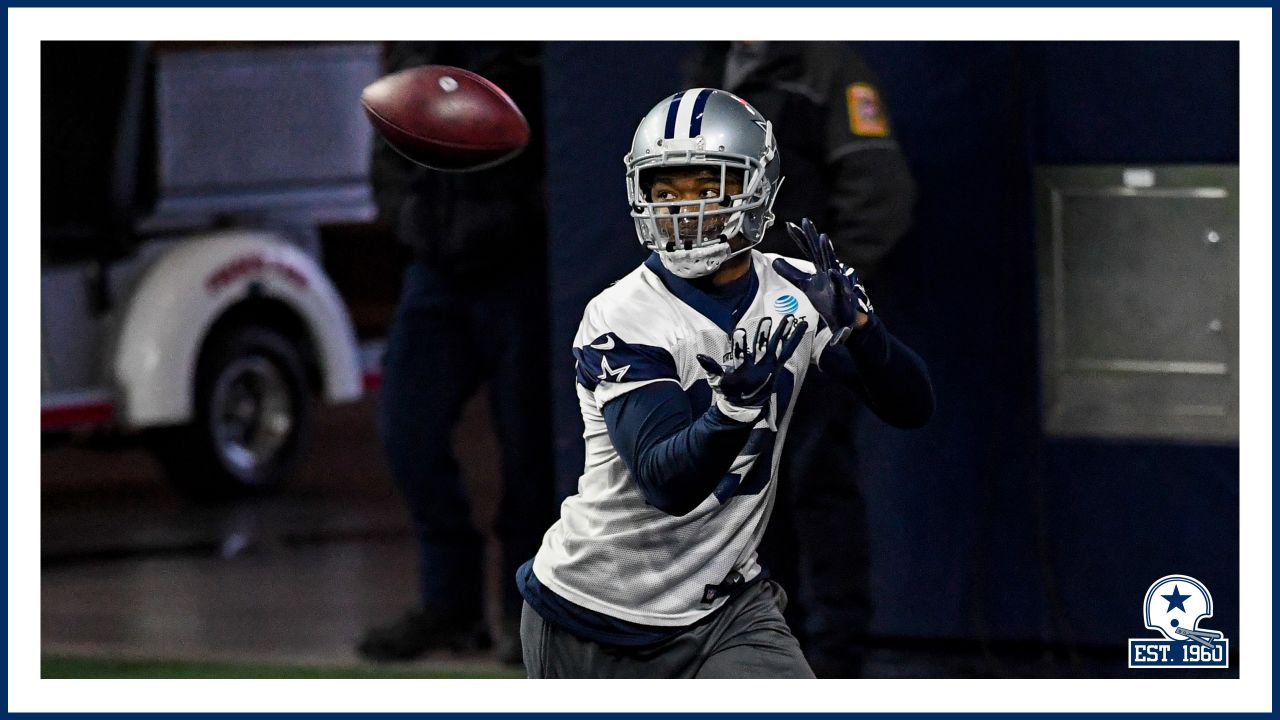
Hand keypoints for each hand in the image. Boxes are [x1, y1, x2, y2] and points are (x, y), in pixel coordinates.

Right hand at [696, 315, 806, 421]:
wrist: (748, 406)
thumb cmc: (731, 392)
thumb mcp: (718, 382)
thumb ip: (711, 368)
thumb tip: (699, 355)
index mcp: (745, 374)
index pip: (741, 358)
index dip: (740, 344)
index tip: (739, 330)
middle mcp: (760, 370)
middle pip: (762, 349)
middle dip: (764, 335)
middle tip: (766, 319)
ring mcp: (771, 367)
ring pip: (779, 347)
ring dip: (783, 332)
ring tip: (790, 317)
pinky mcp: (778, 365)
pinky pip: (788, 350)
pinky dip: (795, 338)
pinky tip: (801, 326)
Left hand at [773, 218, 872, 345]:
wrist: (842, 318)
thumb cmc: (826, 299)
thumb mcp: (805, 285)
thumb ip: (791, 273)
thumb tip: (775, 261)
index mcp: (820, 267)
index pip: (808, 249)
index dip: (799, 238)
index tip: (789, 225)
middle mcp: (829, 270)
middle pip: (819, 250)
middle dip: (813, 236)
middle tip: (806, 221)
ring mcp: (836, 280)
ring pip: (831, 263)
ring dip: (827, 250)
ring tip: (822, 237)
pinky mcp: (842, 294)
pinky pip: (839, 285)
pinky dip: (836, 278)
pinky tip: (832, 271)